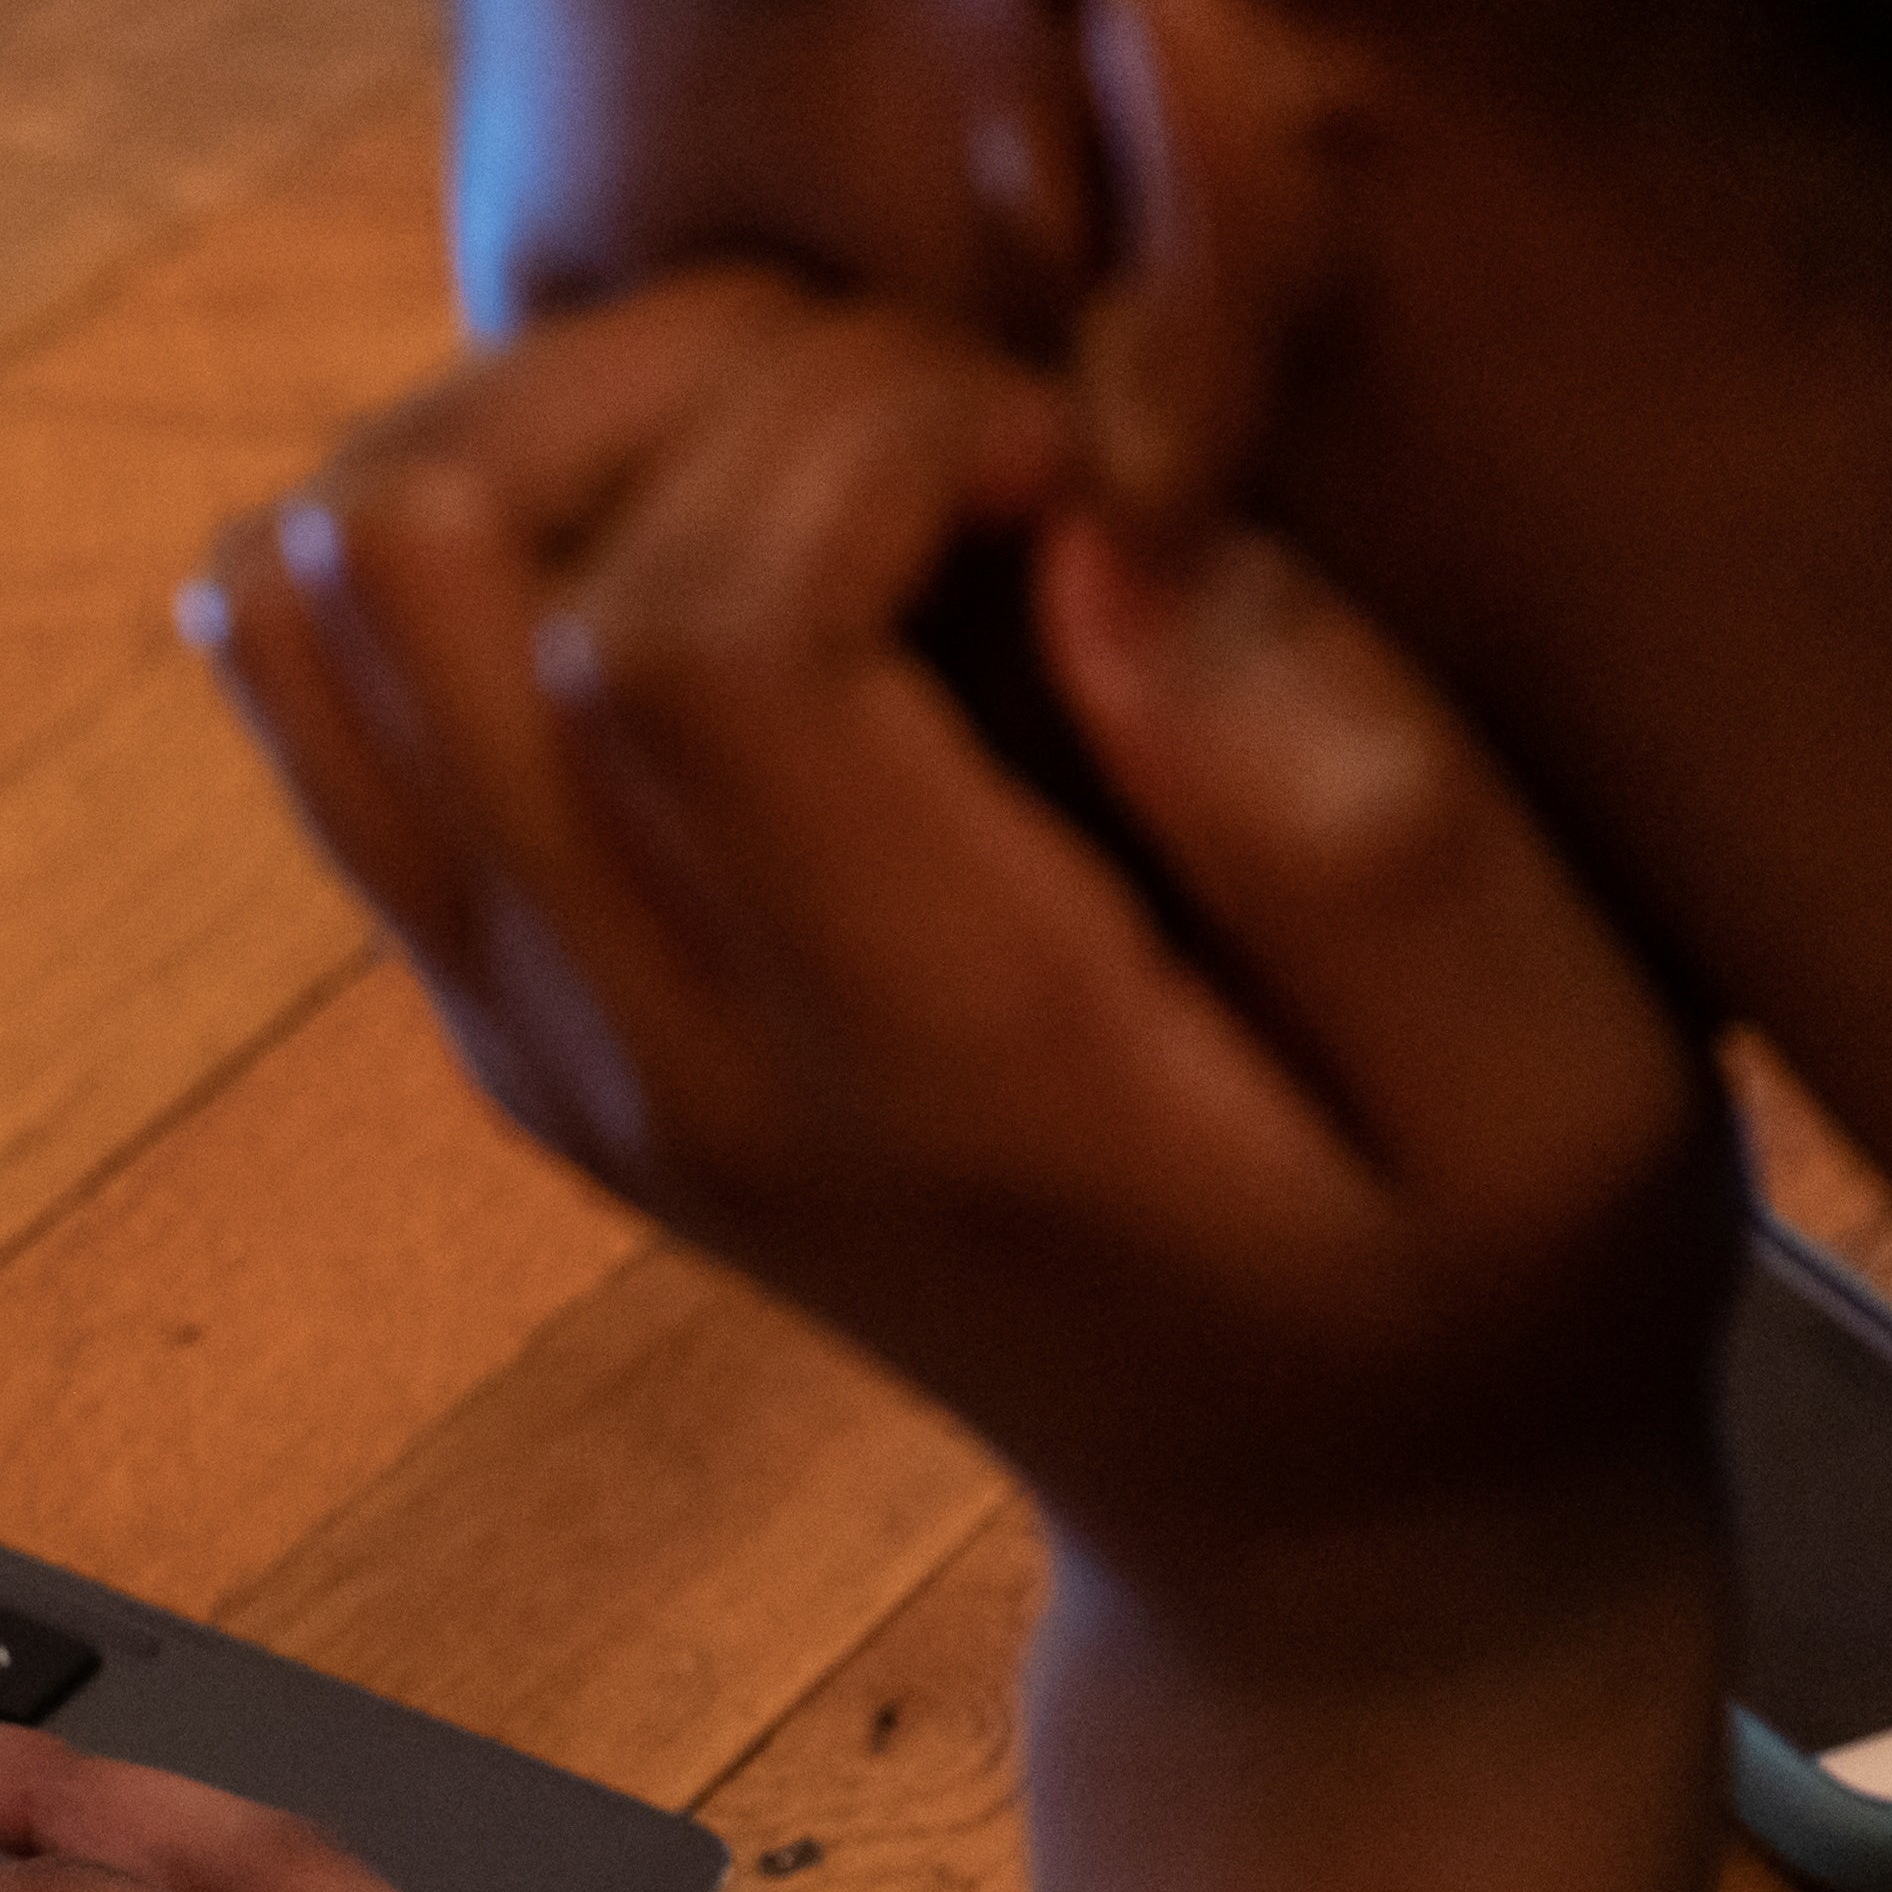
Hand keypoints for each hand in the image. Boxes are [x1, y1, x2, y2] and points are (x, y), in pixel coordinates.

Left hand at [190, 276, 1738, 1663]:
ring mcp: (532, 1029)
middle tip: (933, 394)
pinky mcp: (502, 996)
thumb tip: (1110, 545)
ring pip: (327, 605)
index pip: (681, 644)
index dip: (855, 432)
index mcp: (915, 1062)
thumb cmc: (1487, 1281)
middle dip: (681, 374)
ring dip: (542, 422)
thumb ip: (1367, 826)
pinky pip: (324, 694)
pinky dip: (459, 530)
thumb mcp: (1568, 1091)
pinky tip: (705, 509)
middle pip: (443, 577)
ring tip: (812, 424)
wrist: (1314, 1517)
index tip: (1067, 442)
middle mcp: (648, 1051)